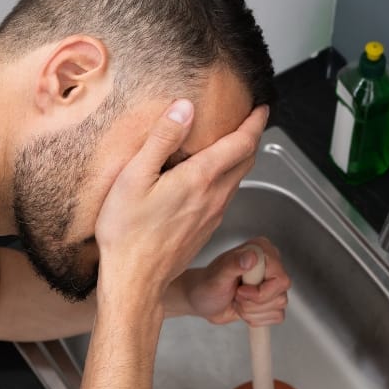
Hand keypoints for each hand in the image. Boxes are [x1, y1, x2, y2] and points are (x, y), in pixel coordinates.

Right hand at [95, 99, 268, 305]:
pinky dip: (228, 179)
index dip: (255, 123)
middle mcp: (213, 197)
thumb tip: (184, 108)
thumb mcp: (134, 177)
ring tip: (232, 144)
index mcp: (200, 179)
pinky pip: (225, 197)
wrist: (135, 280)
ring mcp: (212, 216)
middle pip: (246, 161)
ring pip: (237, 180)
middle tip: (251, 121)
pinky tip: (211, 178)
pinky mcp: (206, 230)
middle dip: (252, 137)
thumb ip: (161, 139)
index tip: (261, 108)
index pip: (241, 144)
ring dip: (241, 159)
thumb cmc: (127, 232)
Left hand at [179, 237, 290, 326]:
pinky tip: (243, 309)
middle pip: (281, 295)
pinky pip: (277, 316)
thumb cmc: (206, 285)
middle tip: (236, 296)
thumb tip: (251, 257)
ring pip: (279, 307)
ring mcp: (272, 283)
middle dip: (254, 303)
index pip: (280, 278)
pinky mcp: (271, 299)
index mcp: (261, 250)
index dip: (261, 292)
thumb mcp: (217, 276)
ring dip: (253, 311)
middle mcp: (271, 265)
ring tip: (237, 301)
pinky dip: (257, 318)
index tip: (240, 291)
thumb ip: (233, 264)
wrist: (201, 300)